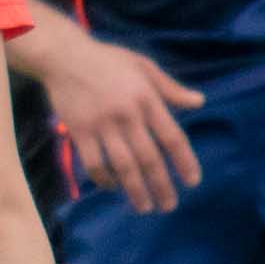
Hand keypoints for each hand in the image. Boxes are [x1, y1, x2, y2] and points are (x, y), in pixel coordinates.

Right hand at [43, 30, 202, 211]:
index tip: (193, 182)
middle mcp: (127, 114)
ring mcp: (102, 124)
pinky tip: (113, 187)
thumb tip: (200, 102)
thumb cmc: (108, 60)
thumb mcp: (143, 66)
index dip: (184, 162)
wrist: (64, 55)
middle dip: (162, 186)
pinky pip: (94, 163)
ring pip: (123, 166)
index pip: (172, 137)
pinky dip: (105, 179)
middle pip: (149, 158)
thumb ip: (171, 88)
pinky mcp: (79, 131)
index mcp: (146, 98)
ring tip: (145, 207)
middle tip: (169, 206)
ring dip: (136, 191)